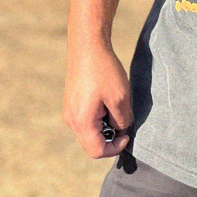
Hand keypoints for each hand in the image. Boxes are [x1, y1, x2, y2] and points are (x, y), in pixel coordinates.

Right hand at [63, 39, 131, 158]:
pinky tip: (107, 99)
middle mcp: (71, 120)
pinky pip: (85, 119)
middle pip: (91, 144)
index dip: (115, 148)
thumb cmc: (104, 70)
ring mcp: (69, 111)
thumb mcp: (120, 98)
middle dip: (110, 137)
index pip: (97, 151)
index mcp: (81, 122)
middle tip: (123, 120)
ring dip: (104, 126)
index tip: (128, 133)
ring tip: (115, 106)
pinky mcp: (71, 102)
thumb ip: (122, 120)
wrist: (87, 45)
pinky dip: (98, 117)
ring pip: (89, 131)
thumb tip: (119, 128)